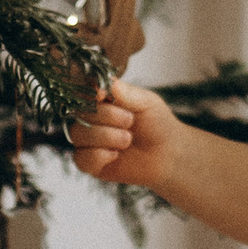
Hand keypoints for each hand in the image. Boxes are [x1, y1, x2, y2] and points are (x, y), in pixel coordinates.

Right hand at [67, 76, 179, 190]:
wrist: (169, 155)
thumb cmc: (158, 125)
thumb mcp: (146, 102)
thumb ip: (125, 92)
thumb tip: (102, 83)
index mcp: (103, 102)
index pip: (84, 93)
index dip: (90, 94)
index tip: (102, 95)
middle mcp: (92, 121)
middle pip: (80, 113)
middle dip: (107, 116)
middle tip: (130, 121)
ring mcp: (90, 142)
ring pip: (78, 134)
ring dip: (106, 136)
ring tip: (127, 139)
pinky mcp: (91, 164)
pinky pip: (81, 158)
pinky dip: (99, 155)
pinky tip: (116, 155)